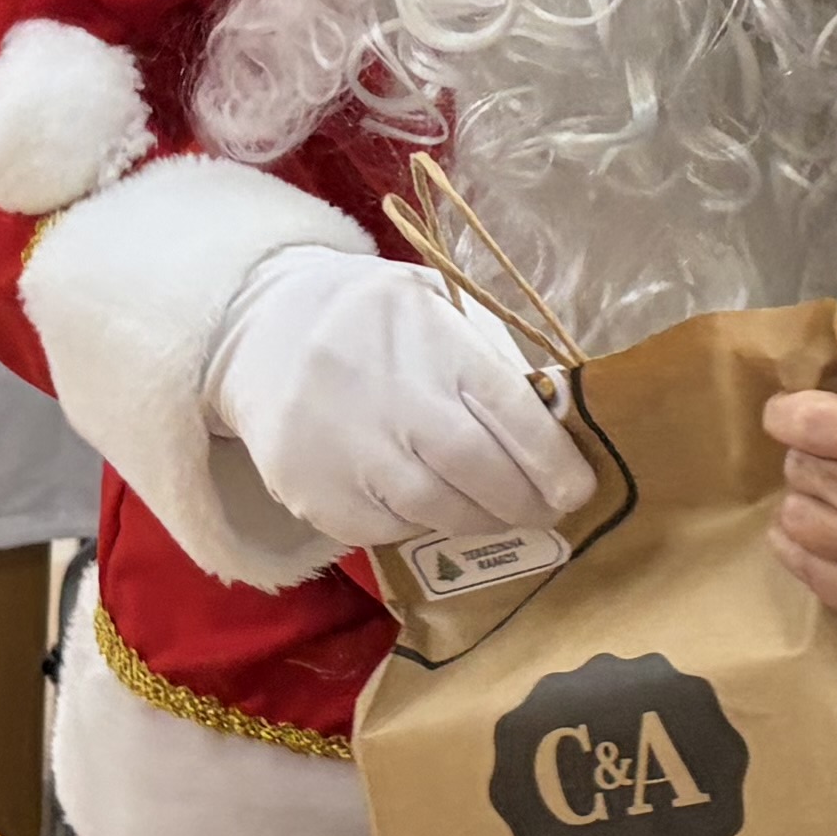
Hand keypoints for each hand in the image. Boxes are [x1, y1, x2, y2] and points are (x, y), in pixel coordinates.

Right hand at [204, 250, 587, 548]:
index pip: (508, 409)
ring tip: (496, 512)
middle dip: (524, 501)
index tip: (578, 487)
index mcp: (432, 343)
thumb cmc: (368, 320)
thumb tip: (552, 421)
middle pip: (477, 469)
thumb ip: (485, 358)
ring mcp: (349, 449)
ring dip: (478, 519)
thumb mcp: (432, 308)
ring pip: (435, 509)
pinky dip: (416, 523)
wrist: (258, 330)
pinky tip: (424, 502)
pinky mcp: (315, 492)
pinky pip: (385, 527)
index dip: (551, 457)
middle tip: (547, 511)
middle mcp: (392, 397)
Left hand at [764, 392, 836, 655]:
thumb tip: (831, 400)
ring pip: (794, 513)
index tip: (789, 415)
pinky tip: (835, 533)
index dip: (787, 413)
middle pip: (799, 467)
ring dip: (811, 501)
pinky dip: (807, 542)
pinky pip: (800, 561)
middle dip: (811, 456)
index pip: (814, 424)